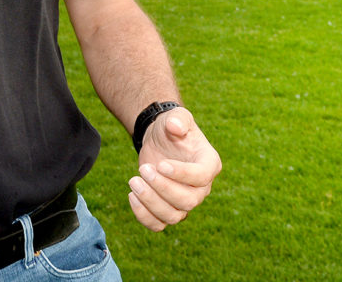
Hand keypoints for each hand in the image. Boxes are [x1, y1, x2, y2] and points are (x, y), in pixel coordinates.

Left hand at [127, 107, 221, 230]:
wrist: (159, 139)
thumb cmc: (171, 128)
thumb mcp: (175, 117)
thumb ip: (178, 119)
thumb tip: (175, 127)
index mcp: (209, 164)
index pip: (202, 177)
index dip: (182, 174)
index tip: (160, 164)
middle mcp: (201, 188)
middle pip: (188, 201)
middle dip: (162, 188)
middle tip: (143, 169)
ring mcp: (185, 202)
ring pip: (173, 216)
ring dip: (150, 203)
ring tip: (133, 181)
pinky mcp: (167, 209)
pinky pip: (159, 224)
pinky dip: (144, 216)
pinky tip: (132, 196)